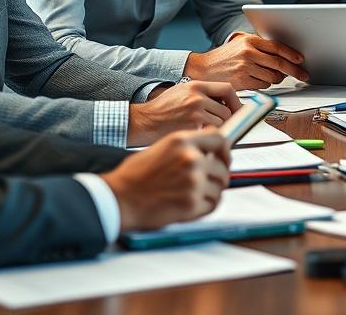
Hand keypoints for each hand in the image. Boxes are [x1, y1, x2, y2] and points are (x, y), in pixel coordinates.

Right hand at [102, 129, 230, 231]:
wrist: (120, 198)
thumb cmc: (135, 175)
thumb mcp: (161, 147)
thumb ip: (187, 146)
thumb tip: (209, 150)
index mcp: (182, 141)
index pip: (219, 139)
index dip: (225, 150)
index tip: (224, 158)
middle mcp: (191, 159)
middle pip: (223, 167)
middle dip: (217, 177)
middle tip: (205, 183)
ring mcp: (193, 181)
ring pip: (219, 188)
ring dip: (211, 192)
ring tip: (192, 195)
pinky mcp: (192, 203)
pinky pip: (212, 204)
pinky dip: (205, 207)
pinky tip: (191, 205)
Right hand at [128, 81, 240, 145]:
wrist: (143, 122)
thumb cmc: (160, 109)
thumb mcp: (182, 92)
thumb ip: (203, 95)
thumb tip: (224, 103)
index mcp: (196, 86)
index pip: (227, 89)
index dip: (235, 101)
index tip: (237, 109)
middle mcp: (197, 97)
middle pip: (227, 110)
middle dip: (226, 121)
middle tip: (222, 128)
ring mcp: (195, 113)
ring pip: (221, 125)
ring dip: (217, 132)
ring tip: (206, 134)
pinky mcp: (192, 129)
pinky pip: (210, 135)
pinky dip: (208, 139)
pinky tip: (198, 139)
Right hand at [185, 33, 307, 88]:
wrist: (202, 68)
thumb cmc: (223, 57)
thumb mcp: (239, 43)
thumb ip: (258, 44)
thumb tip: (282, 52)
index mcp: (249, 41)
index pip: (277, 47)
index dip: (292, 54)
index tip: (300, 60)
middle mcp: (248, 53)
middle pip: (279, 63)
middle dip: (294, 70)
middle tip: (303, 75)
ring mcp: (245, 68)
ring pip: (273, 77)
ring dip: (277, 79)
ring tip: (272, 76)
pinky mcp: (242, 82)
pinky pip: (263, 86)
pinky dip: (265, 85)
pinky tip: (259, 80)